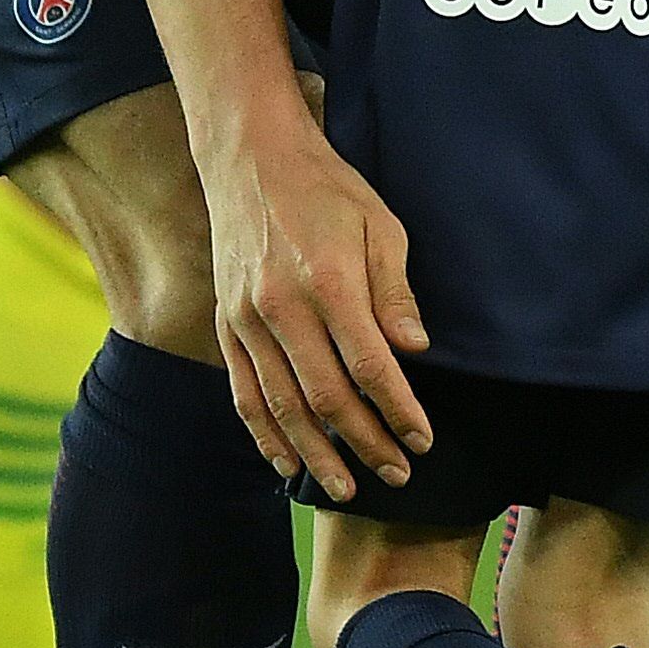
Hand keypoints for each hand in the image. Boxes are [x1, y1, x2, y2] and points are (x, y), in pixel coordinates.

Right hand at [202, 109, 434, 502]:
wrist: (251, 159)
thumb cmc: (329, 190)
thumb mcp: (381, 225)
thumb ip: (395, 293)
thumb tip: (414, 352)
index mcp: (328, 281)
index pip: (369, 367)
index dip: (398, 411)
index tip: (423, 441)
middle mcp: (281, 307)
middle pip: (326, 396)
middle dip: (366, 443)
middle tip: (397, 476)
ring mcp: (246, 320)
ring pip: (281, 405)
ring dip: (316, 454)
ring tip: (347, 488)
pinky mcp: (226, 325)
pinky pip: (244, 393)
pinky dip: (265, 433)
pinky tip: (286, 462)